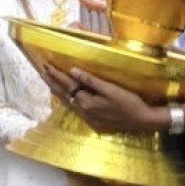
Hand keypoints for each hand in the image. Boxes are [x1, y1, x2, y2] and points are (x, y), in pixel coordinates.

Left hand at [48, 65, 166, 132]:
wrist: (142, 120)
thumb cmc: (129, 102)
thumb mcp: (111, 89)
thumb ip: (91, 81)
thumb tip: (73, 70)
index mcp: (86, 101)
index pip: (68, 84)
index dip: (57, 74)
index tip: (47, 64)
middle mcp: (83, 110)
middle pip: (63, 93)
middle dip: (53, 82)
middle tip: (42, 71)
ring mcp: (87, 117)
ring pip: (67, 102)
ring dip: (57, 91)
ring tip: (49, 83)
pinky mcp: (93, 121)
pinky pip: (74, 108)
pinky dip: (66, 101)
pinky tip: (64, 98)